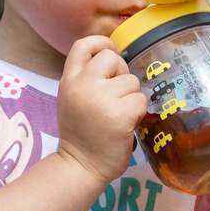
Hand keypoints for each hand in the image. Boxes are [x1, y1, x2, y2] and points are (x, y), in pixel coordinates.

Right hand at [56, 36, 146, 185]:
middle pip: (112, 58)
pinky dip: (138, 113)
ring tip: (118, 115)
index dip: (101, 43)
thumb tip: (115, 58)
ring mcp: (100, 100)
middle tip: (116, 96)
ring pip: (131, 82)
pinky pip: (140, 101)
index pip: (83, 45)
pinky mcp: (119, 115)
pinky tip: (126, 125)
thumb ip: (87, 79)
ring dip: (131, 98)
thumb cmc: (82, 133)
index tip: (112, 53)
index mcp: (69, 81)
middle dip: (121, 74)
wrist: (81, 167)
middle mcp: (82, 86)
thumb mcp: (73, 99)